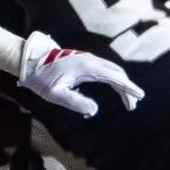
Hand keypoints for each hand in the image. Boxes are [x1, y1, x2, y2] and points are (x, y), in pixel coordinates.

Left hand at [17, 31, 145, 115]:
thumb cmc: (42, 78)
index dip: (128, 88)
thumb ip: (76, 103)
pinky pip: (105, 69)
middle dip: (127, 88)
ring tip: (127, 99)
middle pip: (116, 73)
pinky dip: (114, 78)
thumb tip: (94, 111)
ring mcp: (88, 59)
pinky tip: (114, 87)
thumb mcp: (56, 95)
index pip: (114, 78)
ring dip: (121, 83)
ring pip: (112, 70)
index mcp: (88, 68)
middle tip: (133, 104)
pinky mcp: (84, 61)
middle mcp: (91, 61)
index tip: (139, 96)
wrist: (31, 60)